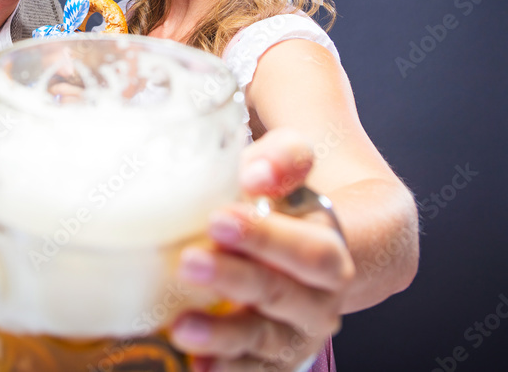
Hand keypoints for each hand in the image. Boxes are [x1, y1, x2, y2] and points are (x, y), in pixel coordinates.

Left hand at [170, 129, 354, 371]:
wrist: (306, 250)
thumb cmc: (284, 201)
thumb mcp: (288, 168)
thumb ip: (281, 160)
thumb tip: (256, 173)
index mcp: (328, 250)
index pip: (310, 251)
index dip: (267, 238)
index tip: (219, 219)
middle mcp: (319, 299)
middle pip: (283, 295)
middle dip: (235, 280)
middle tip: (189, 262)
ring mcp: (294, 334)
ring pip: (264, 340)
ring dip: (223, 335)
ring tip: (182, 327)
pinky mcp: (269, 359)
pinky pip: (251, 371)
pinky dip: (225, 370)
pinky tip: (195, 367)